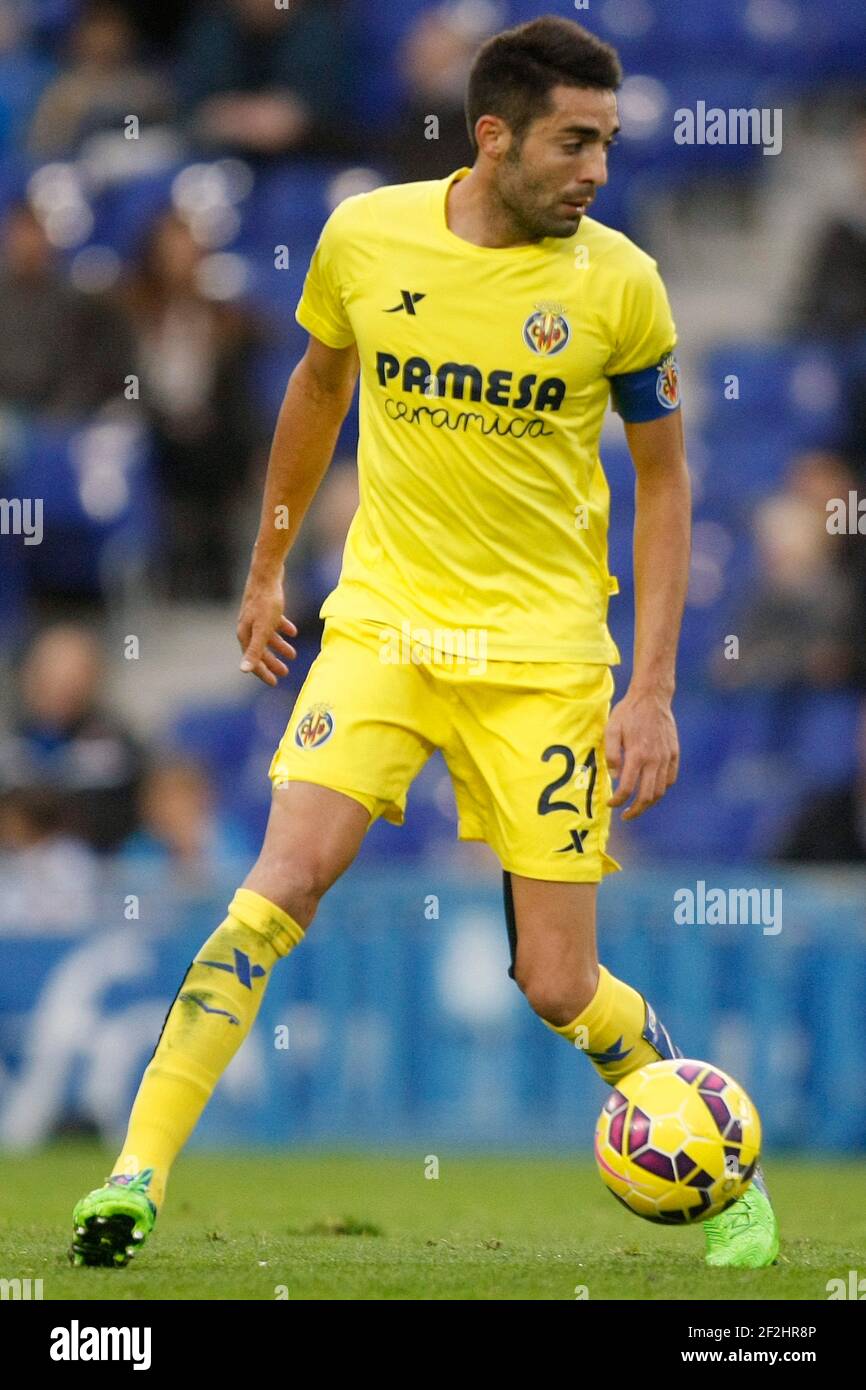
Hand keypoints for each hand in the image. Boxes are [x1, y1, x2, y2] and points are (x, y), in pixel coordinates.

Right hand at [236, 574, 297, 686]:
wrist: (266, 574)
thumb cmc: (265, 602)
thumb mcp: (263, 630)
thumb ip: (254, 651)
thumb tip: (243, 671)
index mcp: (245, 634)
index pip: (252, 659)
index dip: (263, 672)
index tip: (274, 683)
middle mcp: (248, 627)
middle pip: (261, 650)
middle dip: (273, 662)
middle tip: (285, 672)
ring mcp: (256, 616)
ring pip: (268, 637)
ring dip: (280, 647)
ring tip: (293, 655)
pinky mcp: (265, 606)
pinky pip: (274, 623)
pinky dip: (283, 629)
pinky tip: (293, 632)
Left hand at [605, 688, 678, 820]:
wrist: (652, 697)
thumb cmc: (628, 713)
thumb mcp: (611, 729)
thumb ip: (611, 754)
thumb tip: (614, 776)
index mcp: (637, 755)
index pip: (627, 788)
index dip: (618, 801)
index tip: (611, 804)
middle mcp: (654, 760)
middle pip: (647, 796)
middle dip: (635, 810)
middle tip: (625, 815)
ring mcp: (666, 757)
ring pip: (660, 791)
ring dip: (649, 803)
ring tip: (638, 806)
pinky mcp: (674, 753)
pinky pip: (670, 778)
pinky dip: (661, 789)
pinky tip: (652, 790)